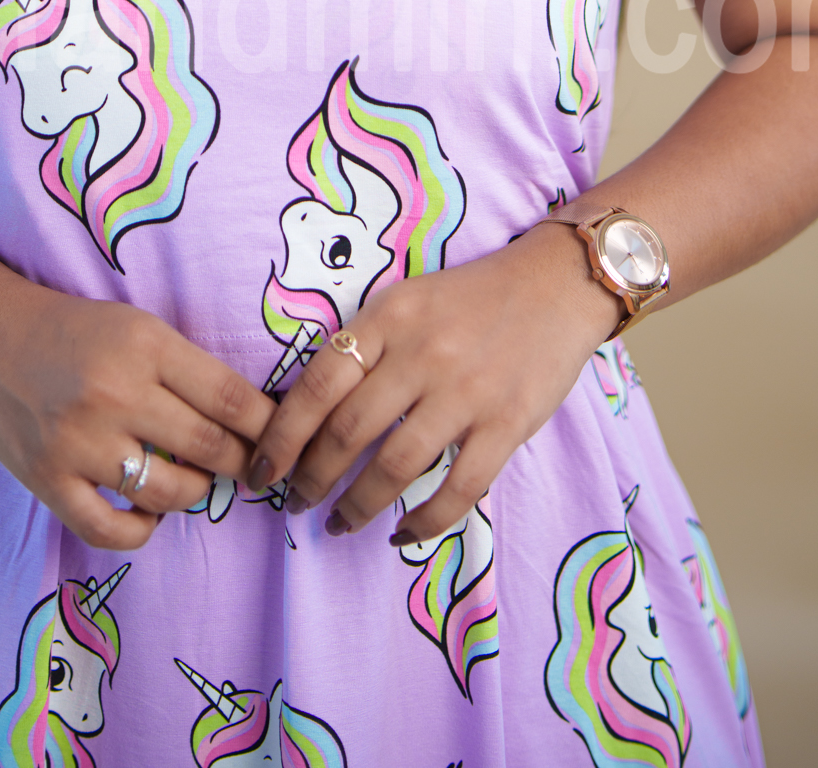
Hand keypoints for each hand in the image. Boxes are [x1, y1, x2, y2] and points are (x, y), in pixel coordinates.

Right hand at [0, 276, 276, 550]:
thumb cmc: (71, 328)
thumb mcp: (136, 327)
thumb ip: (186, 369)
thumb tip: (249, 420)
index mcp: (145, 345)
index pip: (230, 398)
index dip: (268, 426)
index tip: (283, 439)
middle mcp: (114, 393)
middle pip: (208, 447)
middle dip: (241, 463)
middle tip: (250, 467)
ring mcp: (78, 442)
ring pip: (169, 492)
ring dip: (195, 492)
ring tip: (196, 480)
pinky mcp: (47, 480)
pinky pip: (111, 529)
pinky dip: (142, 530)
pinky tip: (149, 514)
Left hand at [247, 223, 616, 542]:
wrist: (555, 286)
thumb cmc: (471, 297)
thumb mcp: (407, 300)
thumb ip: (365, 344)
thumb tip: (308, 410)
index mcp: (389, 316)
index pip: (318, 383)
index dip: (282, 435)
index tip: (262, 469)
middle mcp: (423, 353)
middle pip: (348, 431)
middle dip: (311, 478)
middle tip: (295, 502)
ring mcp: (467, 392)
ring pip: (395, 466)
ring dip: (357, 505)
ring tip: (340, 522)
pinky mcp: (508, 424)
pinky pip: (459, 488)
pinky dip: (425, 520)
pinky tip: (402, 531)